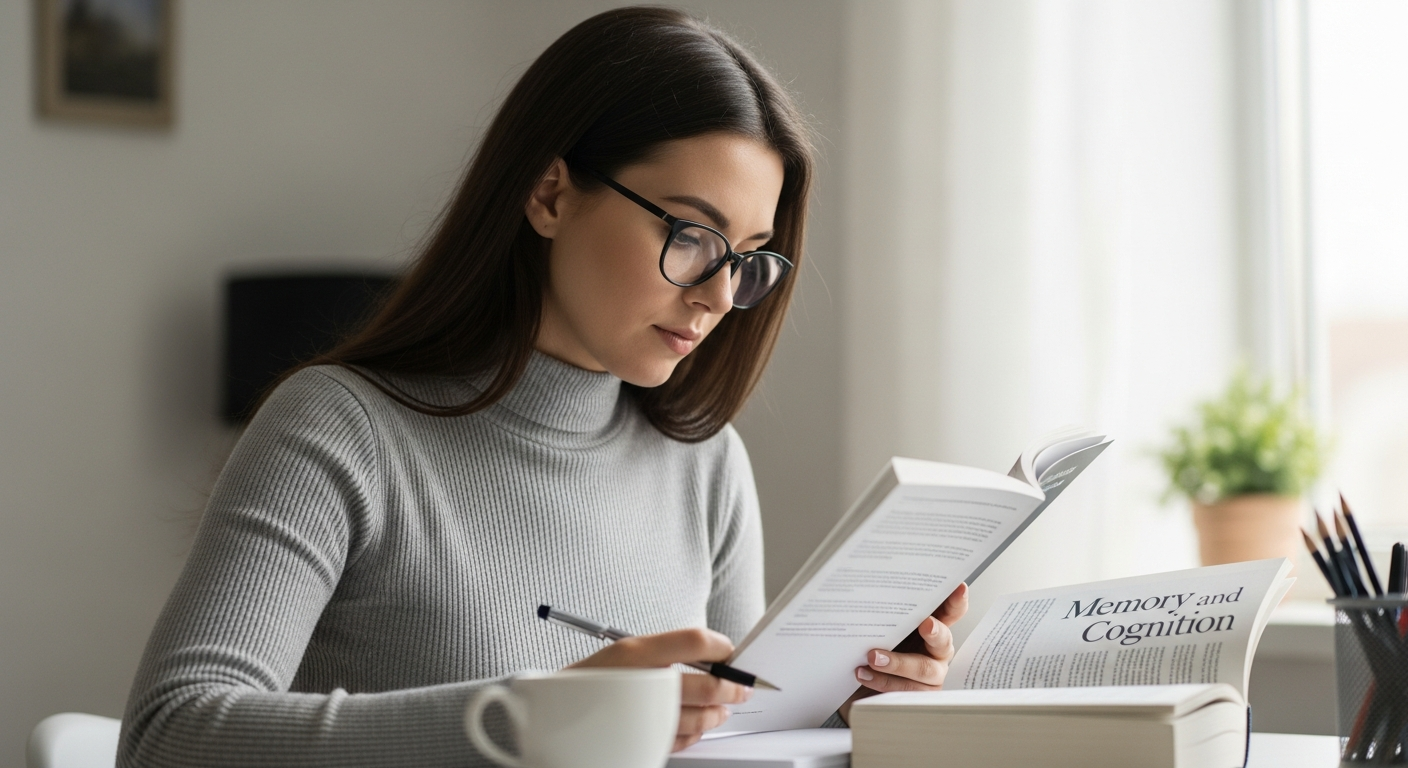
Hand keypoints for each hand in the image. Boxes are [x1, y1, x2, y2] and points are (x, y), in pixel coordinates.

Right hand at [568, 628, 750, 750]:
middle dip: (732, 686)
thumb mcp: (623, 651)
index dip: (721, 646)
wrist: (550, 715)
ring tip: (724, 708)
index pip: (695, 641)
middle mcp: (642, 682)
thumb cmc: (590, 680)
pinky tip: (700, 725)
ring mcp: (643, 716)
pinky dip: (697, 733)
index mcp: (636, 652)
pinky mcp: (643, 741)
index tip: (730, 651)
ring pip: (700, 716)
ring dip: (719, 712)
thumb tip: (712, 656)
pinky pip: (683, 739)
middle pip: (707, 683)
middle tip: (742, 685)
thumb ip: (666, 651)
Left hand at [838, 582, 968, 721]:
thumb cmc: (873, 651)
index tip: (959, 588)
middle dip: (935, 632)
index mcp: (932, 629)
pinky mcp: (917, 698)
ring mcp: (930, 677)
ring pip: (923, 670)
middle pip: (943, 641)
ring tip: (873, 657)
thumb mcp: (879, 630)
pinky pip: (904, 691)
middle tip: (926, 624)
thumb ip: (886, 616)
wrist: (853, 687)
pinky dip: (882, 681)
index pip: (950, 612)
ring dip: (898, 663)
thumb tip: (877, 591)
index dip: (957, 602)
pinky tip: (863, 673)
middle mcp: (936, 652)